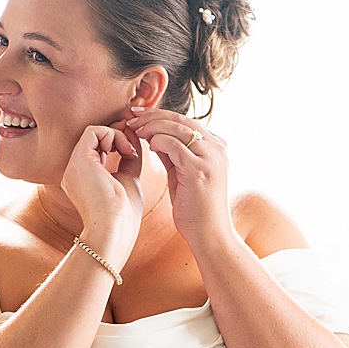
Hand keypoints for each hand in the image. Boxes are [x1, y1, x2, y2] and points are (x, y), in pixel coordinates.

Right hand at [60, 122, 143, 266]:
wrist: (114, 229)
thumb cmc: (122, 215)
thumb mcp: (127, 180)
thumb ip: (127, 161)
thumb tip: (133, 141)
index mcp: (83, 177)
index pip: (97, 147)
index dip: (117, 141)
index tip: (134, 152)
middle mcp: (74, 170)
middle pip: (95, 138)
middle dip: (118, 135)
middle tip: (134, 147)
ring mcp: (73, 165)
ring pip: (94, 131)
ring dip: (118, 135)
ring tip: (130, 152)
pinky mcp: (79, 160)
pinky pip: (94, 131)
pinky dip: (114, 135)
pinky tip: (125, 151)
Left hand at [126, 109, 232, 253]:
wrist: (209, 233)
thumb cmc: (194, 207)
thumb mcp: (182, 174)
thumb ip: (173, 153)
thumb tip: (154, 136)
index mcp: (216, 146)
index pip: (185, 121)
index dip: (160, 115)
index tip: (138, 115)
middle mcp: (217, 147)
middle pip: (181, 119)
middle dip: (153, 115)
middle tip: (131, 116)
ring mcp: (211, 156)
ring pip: (177, 128)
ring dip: (151, 126)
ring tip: (134, 129)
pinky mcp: (200, 168)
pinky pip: (174, 144)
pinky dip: (158, 140)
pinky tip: (146, 145)